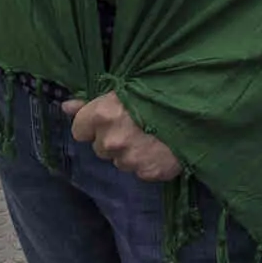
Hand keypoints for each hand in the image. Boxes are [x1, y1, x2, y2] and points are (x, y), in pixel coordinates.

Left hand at [63, 92, 183, 181]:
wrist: (196, 109)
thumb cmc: (158, 90)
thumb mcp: (123, 89)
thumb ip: (90, 103)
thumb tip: (65, 106)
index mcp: (103, 115)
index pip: (79, 130)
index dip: (92, 125)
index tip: (107, 119)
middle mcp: (112, 140)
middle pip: (100, 147)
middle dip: (112, 139)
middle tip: (134, 125)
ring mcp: (130, 160)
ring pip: (120, 160)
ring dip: (129, 152)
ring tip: (150, 136)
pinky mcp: (148, 173)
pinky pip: (139, 171)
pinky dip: (147, 162)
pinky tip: (160, 148)